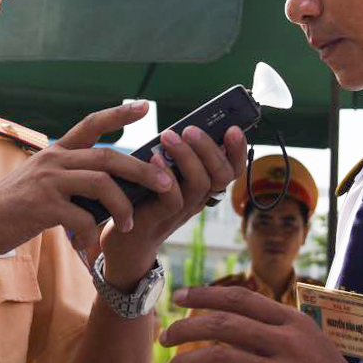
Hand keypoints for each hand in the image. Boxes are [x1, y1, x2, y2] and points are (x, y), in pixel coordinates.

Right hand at [0, 101, 177, 256]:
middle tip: (165, 182)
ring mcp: (48, 182)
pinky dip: (92, 233)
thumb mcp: (43, 182)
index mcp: (57, 152)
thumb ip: (71, 178)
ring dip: (123, 205)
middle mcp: (54, 160)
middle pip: (108, 157)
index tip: (144, 107)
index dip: (119, 114)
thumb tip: (109, 188)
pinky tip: (91, 245)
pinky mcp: (42, 206)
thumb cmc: (15, 206)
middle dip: (141, 169)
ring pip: (101, 184)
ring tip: (129, 224)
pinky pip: (81, 217)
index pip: (92, 124)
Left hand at [98, 123, 249, 284]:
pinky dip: (166, 176)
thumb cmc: (144, 197)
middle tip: (190, 129)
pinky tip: (154, 159)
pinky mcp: (161, 217)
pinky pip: (173, 198)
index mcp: (204, 185)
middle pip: (222, 175)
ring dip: (187, 156)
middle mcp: (199, 198)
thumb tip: (184, 125)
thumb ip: (177, 155)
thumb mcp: (166, 172)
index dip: (238, 150)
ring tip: (168, 137)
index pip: (233, 169)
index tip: (233, 128)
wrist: (125, 237)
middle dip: (210, 148)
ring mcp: (182, 210)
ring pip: (200, 184)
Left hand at [162, 285, 350, 362]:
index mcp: (292, 321)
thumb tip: (222, 319)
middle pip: (223, 324)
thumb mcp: (304, 340)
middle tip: (165, 338)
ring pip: (219, 359)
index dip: (204, 295)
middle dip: (186, 328)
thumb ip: (267, 330)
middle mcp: (286, 342)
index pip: (240, 298)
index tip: (178, 297)